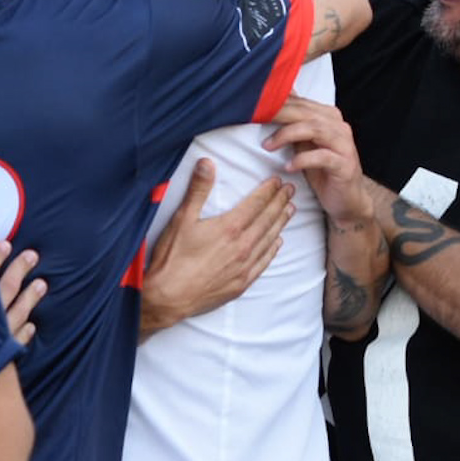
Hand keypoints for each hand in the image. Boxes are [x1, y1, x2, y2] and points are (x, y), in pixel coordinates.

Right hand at [0, 239, 44, 345]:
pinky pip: (16, 342)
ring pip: (17, 313)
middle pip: (6, 289)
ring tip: (42, 284)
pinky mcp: (2, 356)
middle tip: (32, 255)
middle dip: (19, 270)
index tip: (6, 244)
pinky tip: (31, 327)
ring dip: (30, 298)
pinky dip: (24, 333)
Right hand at [140, 159, 292, 332]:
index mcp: (229, 228)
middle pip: (267, 219)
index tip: (277, 181)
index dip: (268, 190)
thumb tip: (206, 163)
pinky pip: (264, 262)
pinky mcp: (241, 282)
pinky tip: (277, 243)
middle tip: (291, 191)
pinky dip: (272, 249)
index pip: (256, 204)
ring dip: (280, 223)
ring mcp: (244, 266)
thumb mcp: (181, 219)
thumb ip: (197, 190)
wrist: (169, 297)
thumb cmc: (172, 258)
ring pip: (269, 239)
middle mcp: (242, 246)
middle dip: (280, 203)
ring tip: (290, 210)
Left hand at [266, 96, 372, 224]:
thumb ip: (291, 125)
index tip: (253, 108)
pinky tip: (287, 166)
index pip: (301, 103)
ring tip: (268, 146)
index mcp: (328, 117)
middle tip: (255, 120)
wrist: (345, 198)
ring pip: (314, 129)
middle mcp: (338, 127)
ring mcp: (344, 145)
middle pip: (306, 113)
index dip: (277, 103)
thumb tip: (270, 103)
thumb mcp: (302, 144)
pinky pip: (322, 157)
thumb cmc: (321, 169)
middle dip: (278, 115)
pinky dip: (302, 160)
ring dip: (287, 135)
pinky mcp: (344, 164)